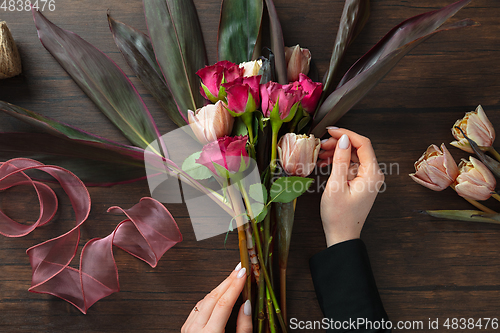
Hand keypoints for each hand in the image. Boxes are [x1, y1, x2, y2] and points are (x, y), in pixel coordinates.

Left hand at [181, 263, 251, 332]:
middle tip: (240, 269)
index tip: (244, 273)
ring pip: (205, 299)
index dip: (235, 286)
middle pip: (214, 298)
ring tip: (233, 277)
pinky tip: (220, 291)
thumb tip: (247, 305)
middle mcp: (196, 329)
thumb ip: (244, 327)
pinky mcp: (187, 326)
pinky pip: (199, 306)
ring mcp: (189, 327)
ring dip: (220, 287)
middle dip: (229, 281)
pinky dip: (211, 297)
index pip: (224, 304)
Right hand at [318, 128, 384, 246]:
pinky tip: (324, 163)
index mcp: (372, 174)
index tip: (330, 131)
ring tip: (319, 154)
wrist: (341, 236)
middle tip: (320, 145)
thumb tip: (343, 139)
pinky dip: (337, 162)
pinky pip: (350, 166)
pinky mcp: (360, 183)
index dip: (346, 133)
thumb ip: (340, 160)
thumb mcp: (336, 185)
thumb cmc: (338, 216)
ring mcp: (367, 179)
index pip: (362, 144)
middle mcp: (373, 174)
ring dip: (336, 152)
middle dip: (339, 143)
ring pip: (352, 156)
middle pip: (357, 148)